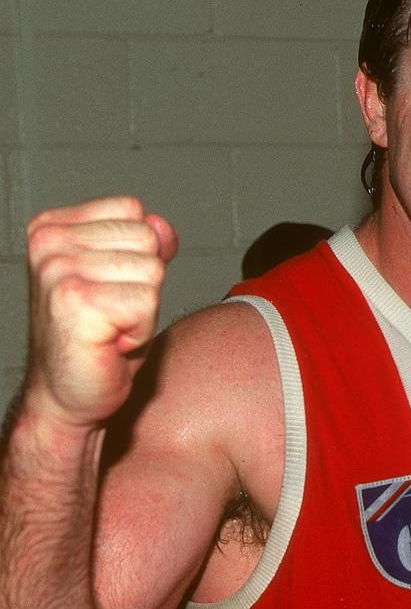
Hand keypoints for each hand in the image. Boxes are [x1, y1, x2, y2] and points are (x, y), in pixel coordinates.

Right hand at [25, 196, 178, 427]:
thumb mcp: (126, 278)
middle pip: (147, 238)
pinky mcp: (76, 303)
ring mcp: (59, 272)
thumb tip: (161, 225)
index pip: (133, 211)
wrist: (66, 397)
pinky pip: (148, 302)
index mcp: (53, 228)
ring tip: (109, 327)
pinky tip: (109, 342)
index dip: (136, 256)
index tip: (107, 288)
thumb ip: (145, 244)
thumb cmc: (97, 339)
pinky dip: (140, 329)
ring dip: (142, 308)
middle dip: (142, 283)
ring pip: (152, 271)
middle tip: (110, 313)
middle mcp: (49, 244)